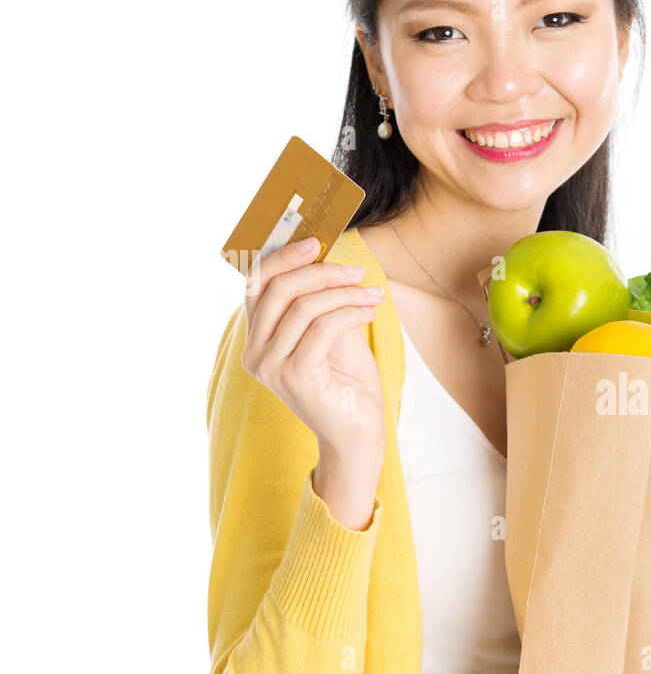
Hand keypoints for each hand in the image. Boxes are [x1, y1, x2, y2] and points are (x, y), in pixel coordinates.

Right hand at [241, 236, 386, 461]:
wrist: (357, 432)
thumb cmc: (346, 382)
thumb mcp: (328, 332)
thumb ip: (316, 300)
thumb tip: (322, 255)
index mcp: (256, 339)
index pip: (257, 285)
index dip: (283, 257)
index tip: (316, 241)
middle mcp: (255, 354)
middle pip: (279, 289)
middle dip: (322, 272)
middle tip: (358, 272)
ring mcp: (272, 368)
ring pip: (304, 307)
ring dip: (345, 293)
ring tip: (373, 294)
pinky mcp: (297, 378)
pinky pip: (323, 328)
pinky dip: (350, 312)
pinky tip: (369, 311)